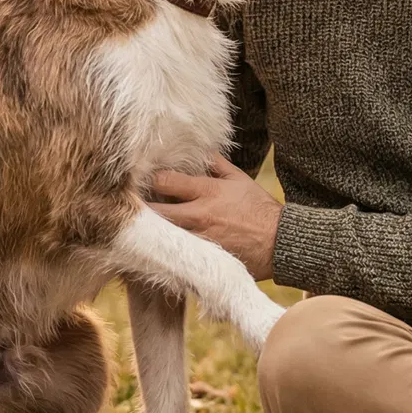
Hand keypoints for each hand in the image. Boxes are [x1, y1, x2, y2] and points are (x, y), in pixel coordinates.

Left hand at [148, 157, 281, 280]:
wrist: (279, 243)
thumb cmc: (259, 209)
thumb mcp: (239, 179)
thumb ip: (216, 164)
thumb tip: (199, 151)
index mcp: (208, 192)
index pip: (165, 181)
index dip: (151, 179)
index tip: (144, 179)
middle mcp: (199, 216)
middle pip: (155, 211)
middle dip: (140, 207)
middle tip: (132, 205)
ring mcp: (199, 240)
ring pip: (161, 236)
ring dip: (150, 231)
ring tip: (141, 226)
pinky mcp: (202, 261)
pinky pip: (175, 256)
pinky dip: (165, 250)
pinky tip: (158, 247)